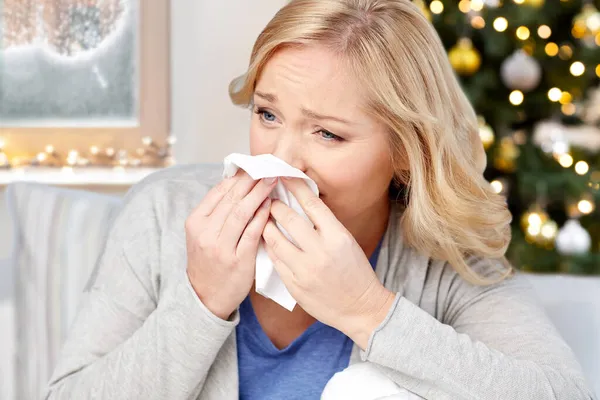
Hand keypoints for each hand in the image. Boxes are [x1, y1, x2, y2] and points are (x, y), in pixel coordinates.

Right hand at [185, 172, 276, 319]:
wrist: (205, 297)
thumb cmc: (209, 260)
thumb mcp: (203, 234)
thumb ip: (217, 211)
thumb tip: (238, 183)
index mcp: (195, 222)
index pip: (219, 192)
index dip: (238, 177)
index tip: (254, 166)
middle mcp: (205, 232)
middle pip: (232, 199)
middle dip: (252, 181)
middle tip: (268, 168)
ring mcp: (221, 247)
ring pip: (242, 212)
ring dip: (259, 194)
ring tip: (272, 181)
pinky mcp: (237, 260)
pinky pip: (252, 233)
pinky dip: (262, 216)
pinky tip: (271, 205)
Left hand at [262, 178, 395, 348]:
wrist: (360, 308)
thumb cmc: (355, 271)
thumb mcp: (346, 242)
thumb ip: (325, 225)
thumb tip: (301, 202)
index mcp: (337, 237)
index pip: (311, 204)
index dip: (295, 186)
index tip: (284, 176)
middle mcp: (321, 251)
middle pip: (289, 219)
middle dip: (275, 206)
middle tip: (269, 200)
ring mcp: (305, 270)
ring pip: (275, 240)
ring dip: (266, 226)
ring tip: (263, 219)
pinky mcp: (294, 285)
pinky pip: (274, 261)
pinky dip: (269, 248)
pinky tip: (267, 241)